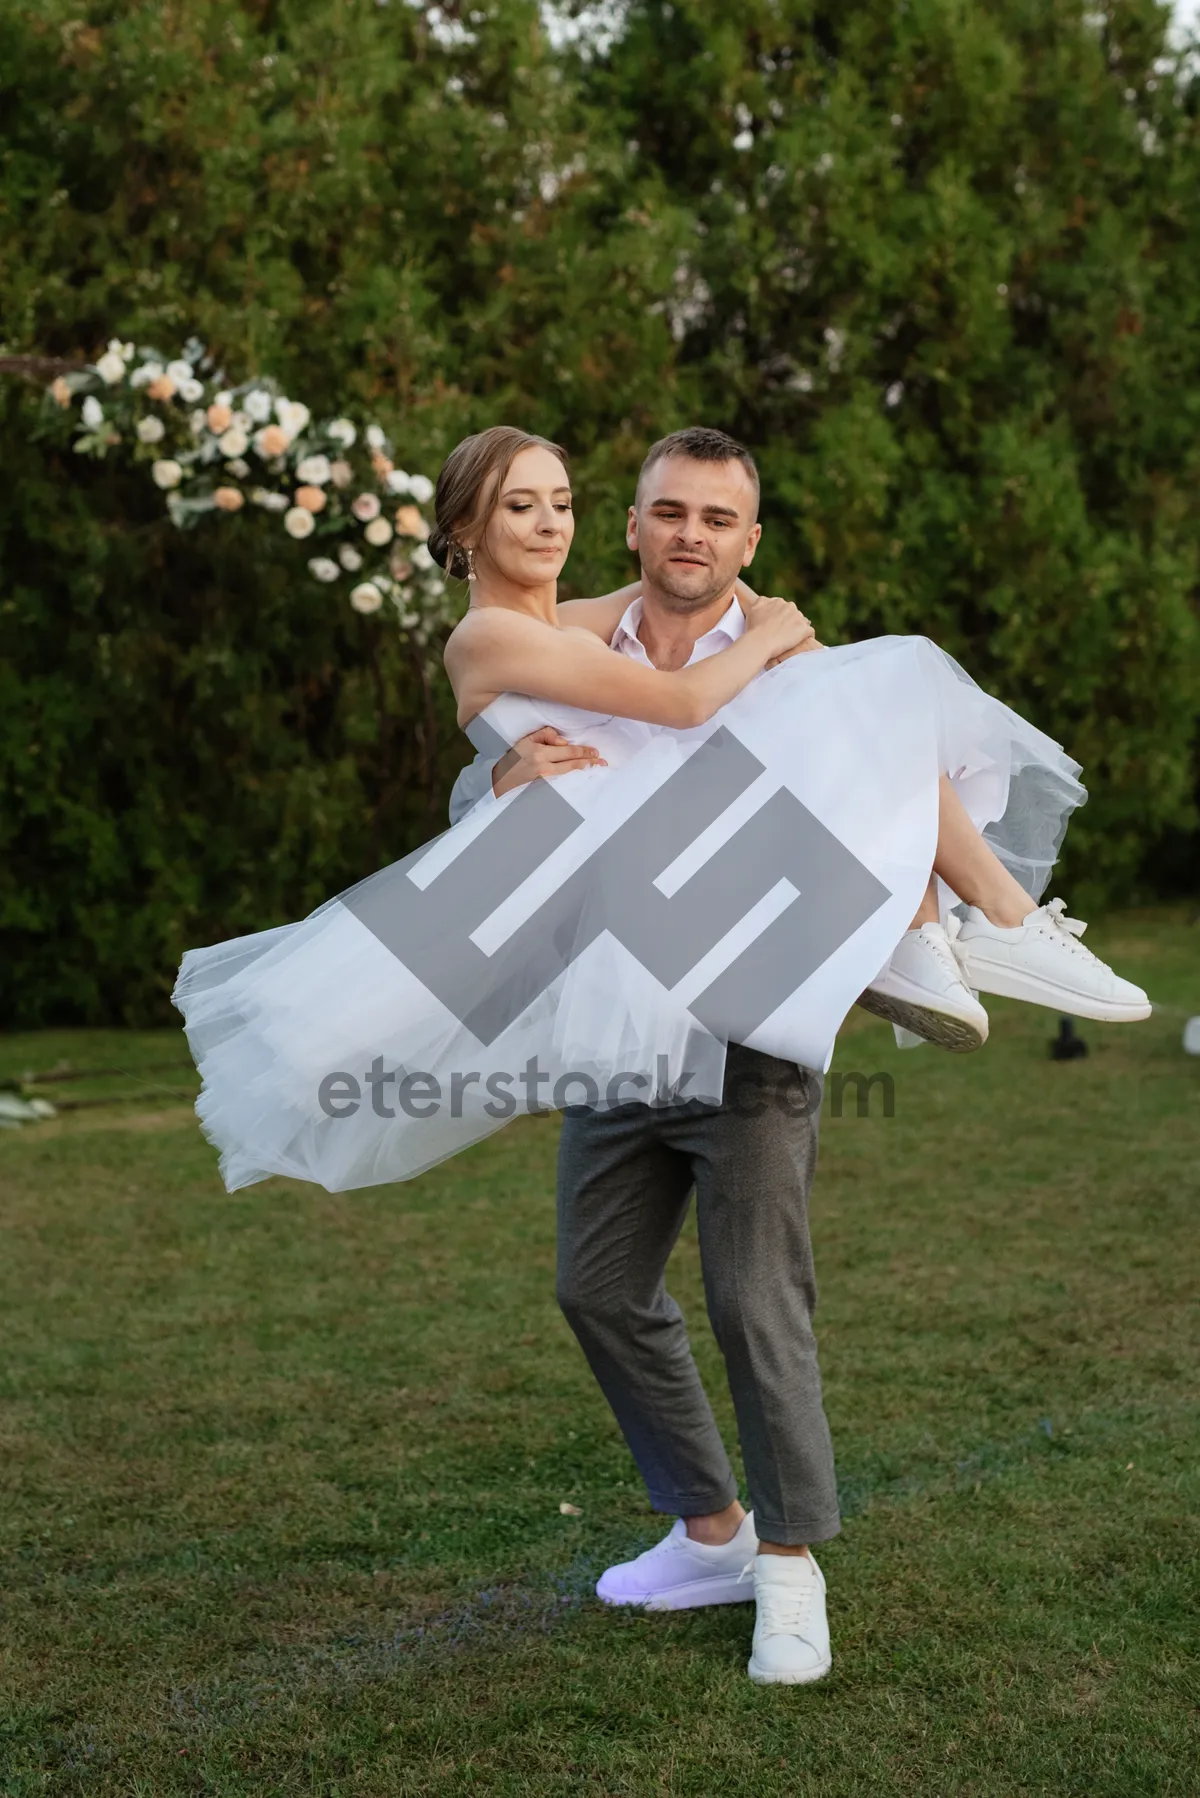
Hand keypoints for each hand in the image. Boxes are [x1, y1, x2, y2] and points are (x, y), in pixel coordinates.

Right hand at [491, 727, 605, 797]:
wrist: (500, 781)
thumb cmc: (515, 759)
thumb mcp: (527, 740)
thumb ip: (546, 735)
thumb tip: (564, 741)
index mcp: (540, 753)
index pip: (569, 751)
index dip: (585, 752)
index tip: (595, 752)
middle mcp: (544, 768)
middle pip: (574, 765)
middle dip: (590, 763)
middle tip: (602, 762)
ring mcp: (545, 783)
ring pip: (572, 777)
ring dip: (587, 773)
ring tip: (599, 770)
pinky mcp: (546, 793)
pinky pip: (565, 787)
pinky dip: (577, 783)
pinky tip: (585, 782)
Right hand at [742, 592, 817, 660]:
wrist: (760, 642)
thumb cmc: (754, 628)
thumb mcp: (753, 609)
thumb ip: (761, 601)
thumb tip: (767, 600)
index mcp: (779, 602)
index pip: (784, 608)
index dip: (782, 618)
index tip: (778, 627)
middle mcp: (790, 606)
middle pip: (794, 614)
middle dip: (791, 623)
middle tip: (784, 634)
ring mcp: (798, 617)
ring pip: (803, 622)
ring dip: (798, 629)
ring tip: (791, 640)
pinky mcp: (804, 629)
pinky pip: (810, 632)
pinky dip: (807, 637)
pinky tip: (801, 643)